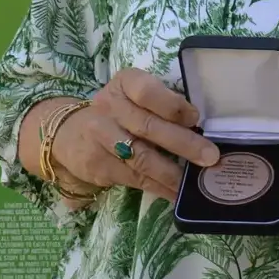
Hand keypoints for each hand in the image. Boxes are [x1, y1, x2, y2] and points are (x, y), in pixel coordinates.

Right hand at [53, 69, 218, 201]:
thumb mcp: (133, 97)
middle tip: (210, 156)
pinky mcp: (99, 165)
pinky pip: (135, 178)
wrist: (68, 135)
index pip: (146, 91)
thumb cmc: (116, 113)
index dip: (172, 105)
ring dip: (172, 172)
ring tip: (194, 180)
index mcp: (123, 84)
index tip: (194, 118)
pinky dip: (159, 188)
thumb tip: (201, 128)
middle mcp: (109, 108)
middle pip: (148, 126)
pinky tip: (177, 193)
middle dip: (183, 143)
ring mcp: (100, 137)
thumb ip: (162, 106)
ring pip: (141, 157)